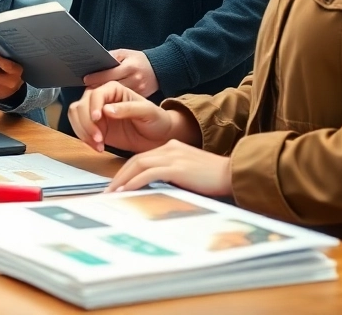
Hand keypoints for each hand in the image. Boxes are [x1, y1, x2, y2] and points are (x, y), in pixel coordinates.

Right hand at [68, 81, 195, 153]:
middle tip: (98, 139)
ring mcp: (95, 112)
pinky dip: (84, 138)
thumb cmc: (156, 120)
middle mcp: (101, 98)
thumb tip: (106, 109)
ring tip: (98, 144)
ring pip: (75, 115)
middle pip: (81, 105)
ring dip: (82, 131)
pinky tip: (97, 147)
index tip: (97, 119)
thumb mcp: (147, 112)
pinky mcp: (93, 126)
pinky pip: (79, 128)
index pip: (95, 93)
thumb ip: (128, 109)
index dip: (93, 106)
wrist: (157, 137)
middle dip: (86, 123)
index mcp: (114, 89)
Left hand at [84, 49, 158, 96]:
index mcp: (130, 67)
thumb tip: (95, 62)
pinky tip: (106, 101)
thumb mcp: (125, 54)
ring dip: (105, 97)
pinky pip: (124, 102)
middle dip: (98, 88)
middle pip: (111, 87)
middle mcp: (135, 80)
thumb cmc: (138, 60)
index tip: (85, 79)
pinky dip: (114, 101)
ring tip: (93, 96)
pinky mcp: (141, 99)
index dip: (96, 77)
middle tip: (86, 90)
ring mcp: (139, 91)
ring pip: (117, 97)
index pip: (109, 74)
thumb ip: (111, 57)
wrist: (160, 69)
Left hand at [106, 140, 232, 196]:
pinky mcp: (177, 167)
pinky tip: (126, 192)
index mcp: (172, 147)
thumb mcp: (188, 172)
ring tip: (112, 193)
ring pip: (138, 165)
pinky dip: (134, 182)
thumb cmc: (214, 178)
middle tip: (108, 191)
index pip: (142, 158)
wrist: (234, 174)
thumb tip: (154, 189)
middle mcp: (170, 148)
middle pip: (136, 160)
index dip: (126, 171)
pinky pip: (149, 174)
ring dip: (123, 180)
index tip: (117, 184)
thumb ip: (172, 175)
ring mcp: (173, 156)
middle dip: (119, 176)